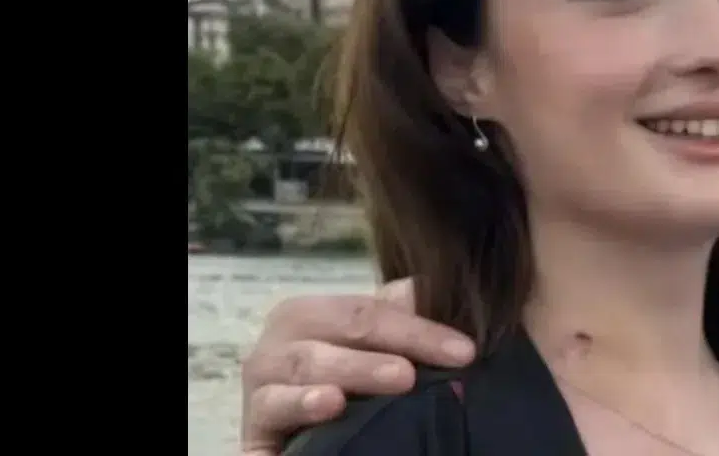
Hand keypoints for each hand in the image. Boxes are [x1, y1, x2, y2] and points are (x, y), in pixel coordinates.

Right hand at [239, 278, 476, 455]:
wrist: (290, 431)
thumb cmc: (336, 380)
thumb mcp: (366, 346)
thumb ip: (396, 316)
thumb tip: (432, 287)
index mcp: (308, 313)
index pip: (368, 312)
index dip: (419, 330)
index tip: (465, 352)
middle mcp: (279, 341)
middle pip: (339, 335)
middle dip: (385, 351)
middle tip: (414, 373)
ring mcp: (262, 384)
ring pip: (306, 369)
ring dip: (348, 374)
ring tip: (380, 385)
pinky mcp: (254, 427)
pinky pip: (273, 410)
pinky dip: (299, 406)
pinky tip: (328, 405)